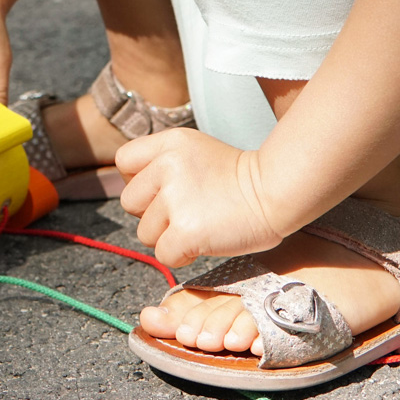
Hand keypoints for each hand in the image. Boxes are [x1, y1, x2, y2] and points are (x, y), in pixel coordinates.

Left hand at [116, 128, 283, 267]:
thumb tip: (136, 192)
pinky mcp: (185, 230)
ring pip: (145, 233)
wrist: (275, 192)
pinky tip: (203, 241)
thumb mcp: (194, 150)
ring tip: (198, 225)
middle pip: (129, 202)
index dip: (138, 181)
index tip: (161, 190)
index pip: (124, 161)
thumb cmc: (237, 177)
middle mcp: (167, 165)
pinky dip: (181, 256)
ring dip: (168, 236)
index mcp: (169, 143)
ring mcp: (175, 198)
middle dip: (151, 214)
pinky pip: (163, 254)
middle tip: (184, 212)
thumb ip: (161, 161)